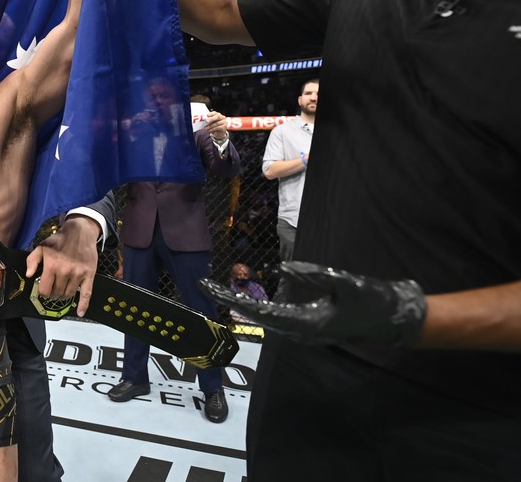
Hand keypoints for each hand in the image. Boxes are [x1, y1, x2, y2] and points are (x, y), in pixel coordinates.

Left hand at [25, 215, 99, 315]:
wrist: (80, 232)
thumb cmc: (59, 240)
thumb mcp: (42, 246)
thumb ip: (32, 260)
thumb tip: (29, 275)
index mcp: (52, 266)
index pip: (45, 290)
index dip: (43, 292)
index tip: (44, 290)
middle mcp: (65, 271)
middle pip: (57, 293)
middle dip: (53, 294)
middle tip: (53, 290)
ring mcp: (78, 274)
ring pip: (69, 294)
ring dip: (64, 296)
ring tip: (62, 292)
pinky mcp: (89, 275)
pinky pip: (87, 293)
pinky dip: (83, 305)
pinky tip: (80, 312)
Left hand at [199, 261, 426, 345]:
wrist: (396, 319)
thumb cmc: (373, 299)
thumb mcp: (343, 282)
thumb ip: (312, 275)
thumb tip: (281, 270)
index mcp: (306, 324)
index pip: (260, 311)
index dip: (232, 297)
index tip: (209, 286)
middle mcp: (301, 332)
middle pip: (258, 316)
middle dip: (231, 300)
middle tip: (205, 284)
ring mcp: (306, 332)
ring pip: (267, 319)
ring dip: (243, 305)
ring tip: (219, 290)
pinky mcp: (311, 326)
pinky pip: (279, 318)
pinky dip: (260, 307)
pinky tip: (249, 300)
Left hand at [204, 111, 228, 141]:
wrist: (219, 133)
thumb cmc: (214, 126)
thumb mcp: (210, 122)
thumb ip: (208, 120)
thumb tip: (203, 119)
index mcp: (218, 114)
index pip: (215, 113)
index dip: (211, 114)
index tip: (207, 115)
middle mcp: (222, 117)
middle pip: (217, 117)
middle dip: (211, 119)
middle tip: (206, 121)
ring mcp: (224, 121)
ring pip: (216, 123)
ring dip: (210, 126)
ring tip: (205, 128)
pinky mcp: (224, 126)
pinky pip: (217, 127)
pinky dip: (212, 129)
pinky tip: (209, 130)